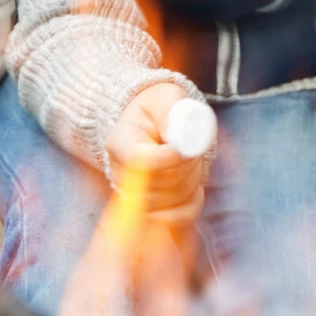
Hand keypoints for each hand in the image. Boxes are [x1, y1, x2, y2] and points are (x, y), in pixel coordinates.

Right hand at [105, 83, 208, 223]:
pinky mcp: (152, 211)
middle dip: (189, 163)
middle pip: (161, 183)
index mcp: (119, 144)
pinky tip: (195, 182)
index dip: (171, 157)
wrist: (151, 124)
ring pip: (174, 199)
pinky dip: (194, 200)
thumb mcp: (165, 98)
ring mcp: (135, 197)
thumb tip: (181, 134)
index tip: (192, 145)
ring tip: (192, 157)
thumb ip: (170, 113)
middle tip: (196, 143)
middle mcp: (121, 176)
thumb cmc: (160, 108)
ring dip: (194, 178)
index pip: (141, 161)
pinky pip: (179, 216)